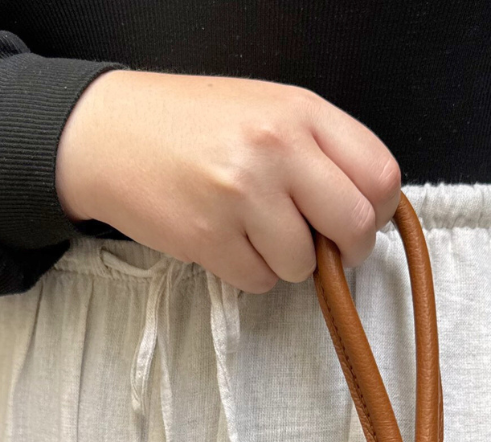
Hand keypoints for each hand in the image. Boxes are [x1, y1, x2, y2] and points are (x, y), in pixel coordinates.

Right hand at [55, 70, 400, 292]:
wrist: (109, 135)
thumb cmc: (191, 125)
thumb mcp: (268, 110)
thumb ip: (322, 150)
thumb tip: (367, 211)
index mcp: (300, 111)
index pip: (381, 175)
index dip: (379, 209)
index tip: (361, 219)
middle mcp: (276, 148)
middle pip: (356, 225)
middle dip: (346, 249)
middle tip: (325, 245)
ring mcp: (242, 195)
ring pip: (304, 264)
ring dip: (288, 262)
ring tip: (255, 231)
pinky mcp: (210, 238)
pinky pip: (260, 281)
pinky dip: (250, 272)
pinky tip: (226, 240)